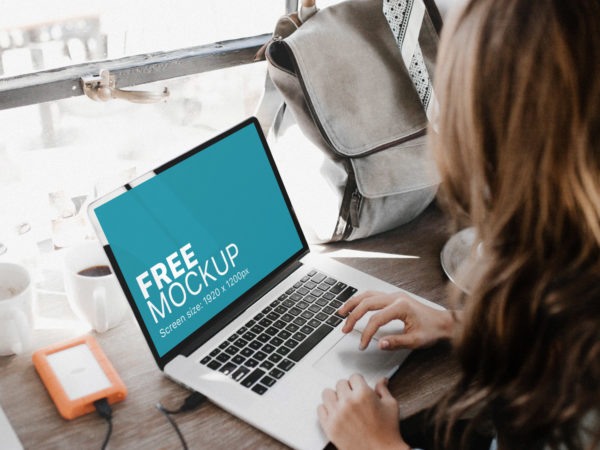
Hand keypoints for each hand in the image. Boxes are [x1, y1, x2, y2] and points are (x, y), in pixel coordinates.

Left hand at [317, 375, 408, 449]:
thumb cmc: (388, 432)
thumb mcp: (391, 406)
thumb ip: (383, 390)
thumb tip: (382, 380)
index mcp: (363, 394)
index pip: (354, 377)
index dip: (358, 382)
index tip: (359, 387)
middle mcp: (348, 402)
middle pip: (340, 383)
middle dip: (348, 389)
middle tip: (353, 397)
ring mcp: (337, 414)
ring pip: (327, 393)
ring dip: (335, 396)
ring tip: (342, 403)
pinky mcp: (329, 426)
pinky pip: (320, 409)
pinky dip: (327, 409)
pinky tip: (335, 413)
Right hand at [338, 291, 455, 350]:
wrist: (444, 322)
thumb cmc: (433, 330)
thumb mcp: (416, 341)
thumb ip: (396, 342)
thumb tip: (379, 344)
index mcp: (401, 307)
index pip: (376, 319)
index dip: (366, 333)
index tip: (362, 344)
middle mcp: (396, 297)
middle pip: (367, 302)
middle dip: (353, 316)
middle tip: (345, 328)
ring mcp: (395, 295)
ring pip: (368, 295)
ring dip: (353, 303)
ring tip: (341, 312)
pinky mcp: (394, 297)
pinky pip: (373, 295)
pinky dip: (361, 300)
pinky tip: (355, 306)